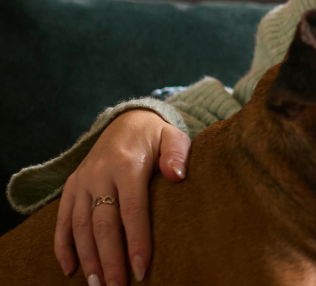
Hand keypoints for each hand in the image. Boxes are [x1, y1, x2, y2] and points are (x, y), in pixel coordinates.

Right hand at [55, 109, 189, 284]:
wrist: (127, 121)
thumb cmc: (156, 136)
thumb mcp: (173, 136)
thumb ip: (178, 154)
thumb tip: (177, 175)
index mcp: (127, 165)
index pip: (132, 210)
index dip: (136, 241)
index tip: (141, 268)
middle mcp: (100, 175)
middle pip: (103, 224)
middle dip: (110, 259)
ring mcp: (82, 182)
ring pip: (81, 226)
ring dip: (87, 258)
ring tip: (97, 284)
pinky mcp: (71, 187)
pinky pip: (63, 219)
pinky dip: (63, 245)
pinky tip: (70, 269)